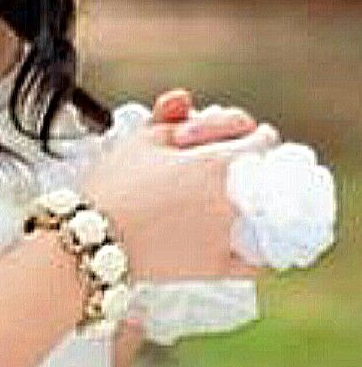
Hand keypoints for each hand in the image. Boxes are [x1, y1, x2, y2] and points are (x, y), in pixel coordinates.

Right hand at [83, 93, 279, 283]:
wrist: (94, 239)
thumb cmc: (115, 185)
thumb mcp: (141, 138)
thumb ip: (171, 116)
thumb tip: (187, 99)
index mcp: (215, 164)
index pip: (264, 141)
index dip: (254, 133)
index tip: (247, 136)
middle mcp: (230, 200)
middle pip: (270, 175)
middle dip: (258, 165)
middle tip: (242, 163)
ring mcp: (227, 237)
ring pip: (271, 217)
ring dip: (264, 203)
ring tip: (250, 198)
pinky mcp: (217, 267)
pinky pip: (256, 260)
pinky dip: (260, 249)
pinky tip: (251, 238)